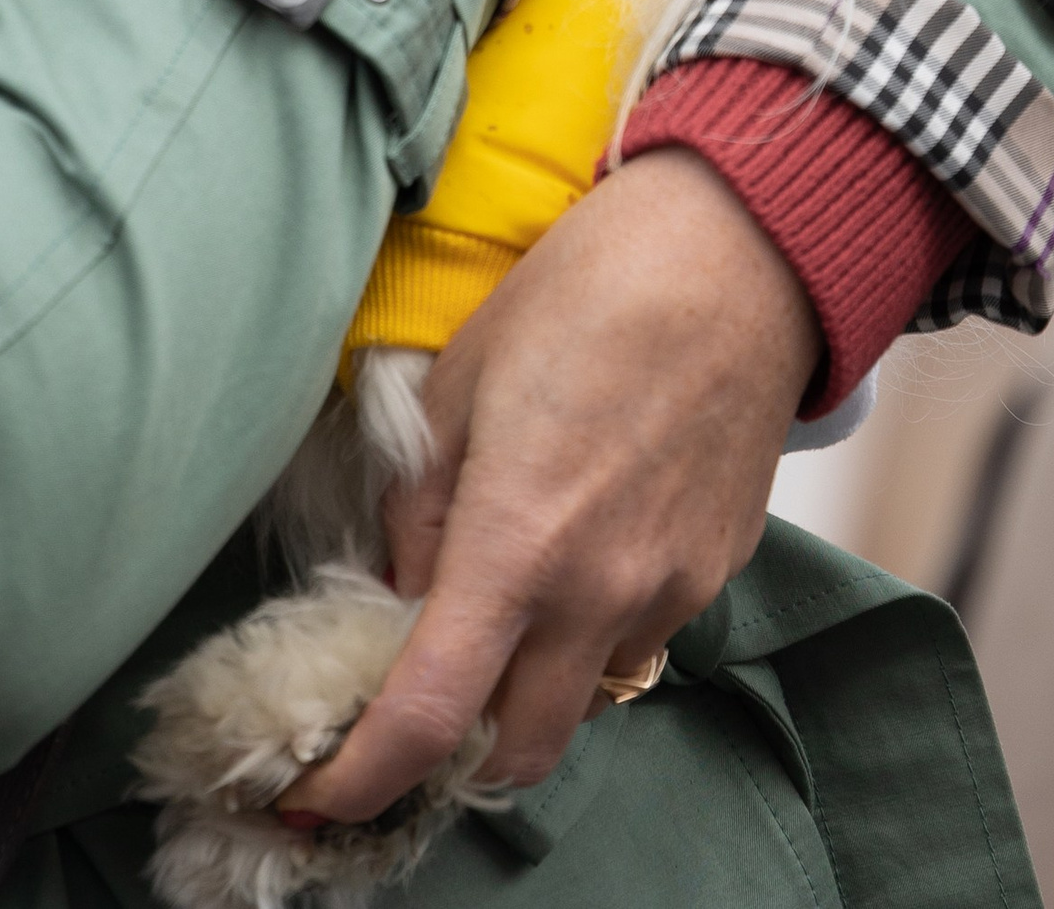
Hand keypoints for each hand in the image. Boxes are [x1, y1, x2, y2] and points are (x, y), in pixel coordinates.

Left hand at [285, 151, 818, 808]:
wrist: (733, 257)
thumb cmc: (584, 293)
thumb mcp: (459, 379)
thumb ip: (417, 501)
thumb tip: (399, 584)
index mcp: (516, 543)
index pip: (431, 716)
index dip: (364, 776)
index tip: (319, 796)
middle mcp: (598, 594)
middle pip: (517, 753)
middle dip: (452, 759)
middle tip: (407, 711)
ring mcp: (667, 592)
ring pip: (582, 699)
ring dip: (529, 687)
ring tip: (496, 605)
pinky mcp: (713, 575)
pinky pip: (636, 640)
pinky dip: (589, 631)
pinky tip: (574, 547)